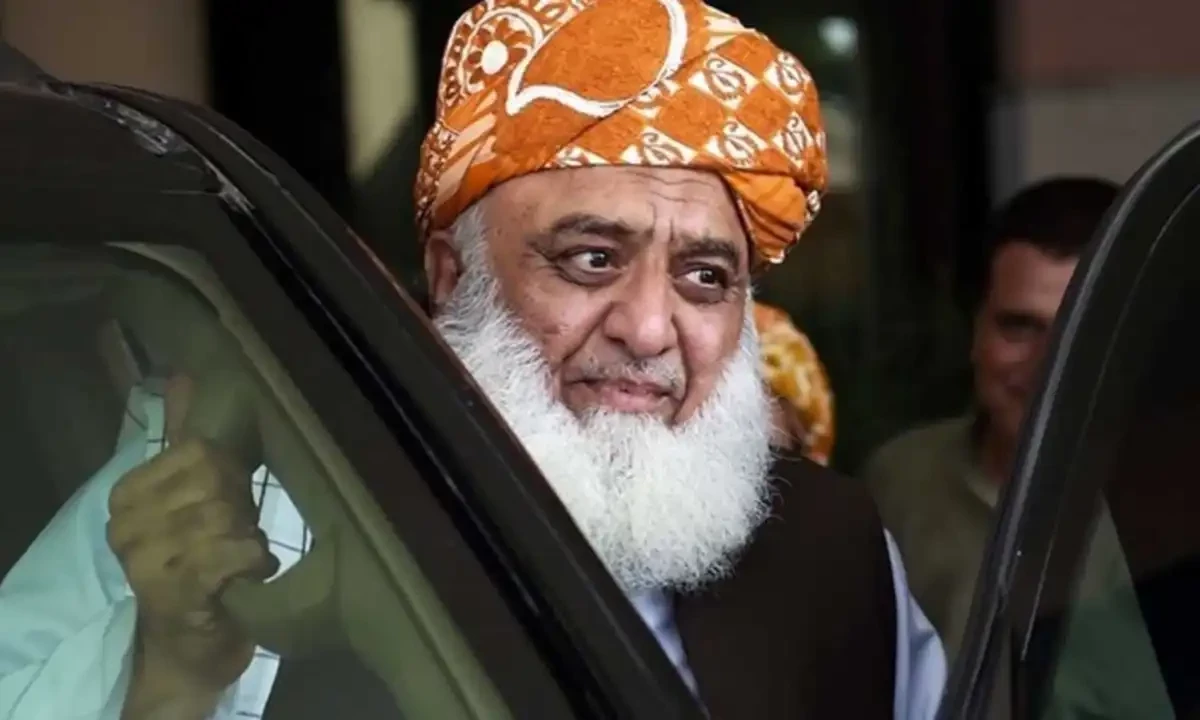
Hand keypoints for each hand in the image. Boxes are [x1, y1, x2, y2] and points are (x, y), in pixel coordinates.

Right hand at [108, 438, 277, 690]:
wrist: (192, 641)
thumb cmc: (200, 560)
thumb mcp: (192, 493)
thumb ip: (185, 436)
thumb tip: (183, 376)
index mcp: (127, 493)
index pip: (200, 450)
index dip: (231, 474)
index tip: (229, 502)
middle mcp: (125, 524)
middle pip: (216, 483)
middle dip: (241, 509)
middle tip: (237, 535)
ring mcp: (144, 559)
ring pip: (226, 518)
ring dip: (249, 538)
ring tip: (241, 557)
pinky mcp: (174, 591)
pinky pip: (233, 552)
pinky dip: (254, 561)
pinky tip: (250, 573)